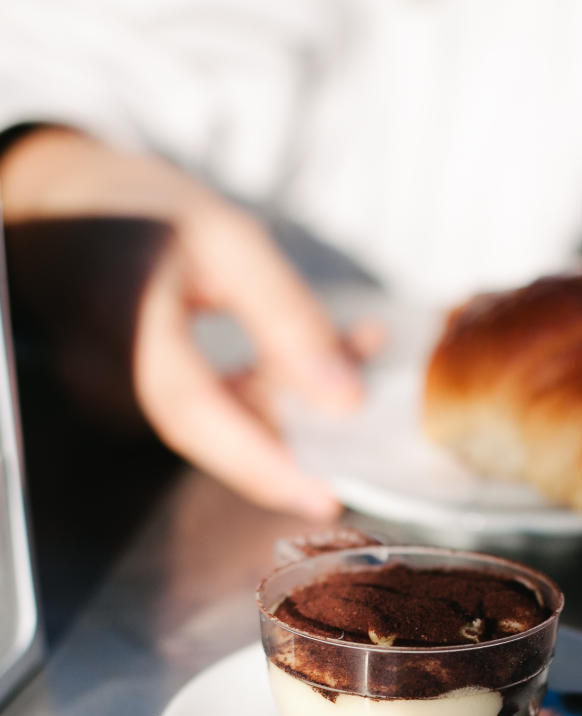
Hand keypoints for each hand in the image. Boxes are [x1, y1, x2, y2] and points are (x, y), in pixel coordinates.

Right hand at [0, 128, 373, 518]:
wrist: (72, 207)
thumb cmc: (148, 213)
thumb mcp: (230, 241)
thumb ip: (288, 318)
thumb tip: (346, 401)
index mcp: (128, 324)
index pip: (191, 409)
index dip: (258, 461)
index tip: (322, 496)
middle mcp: (114, 376)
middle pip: (215, 432)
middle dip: (295, 442)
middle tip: (362, 445)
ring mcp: (123, 397)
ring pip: (222, 427)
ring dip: (293, 410)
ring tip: (358, 354)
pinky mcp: (142, 403)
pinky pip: (215, 415)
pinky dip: (268, 399)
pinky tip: (317, 365)